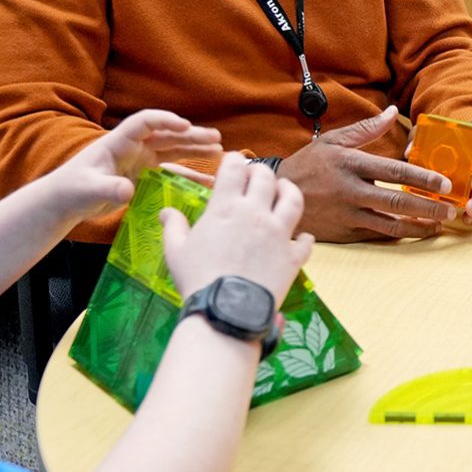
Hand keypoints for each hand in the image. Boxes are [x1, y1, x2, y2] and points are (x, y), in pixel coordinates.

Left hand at [40, 110, 221, 221]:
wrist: (65, 201)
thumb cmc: (72, 190)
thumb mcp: (87, 190)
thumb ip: (107, 189)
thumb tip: (127, 190)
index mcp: (118, 142)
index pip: (144, 122)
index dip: (165, 121)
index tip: (185, 126)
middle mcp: (132, 147)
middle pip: (166, 135)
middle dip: (191, 135)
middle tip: (216, 139)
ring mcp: (139, 160)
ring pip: (172, 149)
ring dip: (194, 149)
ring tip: (218, 151)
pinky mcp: (142, 174)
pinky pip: (170, 170)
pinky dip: (187, 173)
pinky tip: (205, 180)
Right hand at [159, 152, 311, 303]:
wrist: (226, 310)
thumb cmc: (197, 278)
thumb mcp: (176, 251)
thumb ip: (173, 226)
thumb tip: (166, 212)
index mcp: (227, 207)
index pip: (235, 167)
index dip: (234, 160)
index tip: (232, 163)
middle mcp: (256, 213)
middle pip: (266, 177)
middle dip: (260, 172)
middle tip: (255, 177)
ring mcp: (279, 233)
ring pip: (294, 199)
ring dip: (288, 191)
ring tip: (283, 192)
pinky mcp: (293, 256)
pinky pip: (305, 241)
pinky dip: (303, 237)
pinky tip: (300, 238)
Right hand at [278, 106, 454, 241]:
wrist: (277, 196)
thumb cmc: (308, 165)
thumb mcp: (332, 140)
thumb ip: (366, 129)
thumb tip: (392, 112)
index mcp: (350, 163)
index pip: (393, 170)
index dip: (422, 178)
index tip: (444, 183)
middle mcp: (350, 190)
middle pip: (397, 200)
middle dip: (428, 206)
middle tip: (451, 209)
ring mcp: (347, 214)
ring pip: (390, 224)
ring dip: (418, 226)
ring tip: (439, 225)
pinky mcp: (344, 232)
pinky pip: (377, 235)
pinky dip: (399, 235)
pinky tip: (415, 232)